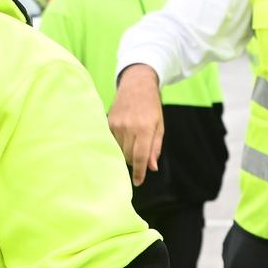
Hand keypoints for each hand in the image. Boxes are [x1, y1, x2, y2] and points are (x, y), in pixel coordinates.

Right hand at [107, 64, 163, 185]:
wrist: (136, 85)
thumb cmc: (151, 107)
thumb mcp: (159, 126)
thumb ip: (155, 147)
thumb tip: (152, 168)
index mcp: (145, 129)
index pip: (140, 157)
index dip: (139, 172)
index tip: (137, 182)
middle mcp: (129, 127)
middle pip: (128, 156)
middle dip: (134, 160)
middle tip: (139, 153)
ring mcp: (116, 124)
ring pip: (119, 150)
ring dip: (125, 151)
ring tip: (132, 140)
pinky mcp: (108, 121)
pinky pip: (111, 141)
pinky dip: (118, 143)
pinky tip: (123, 135)